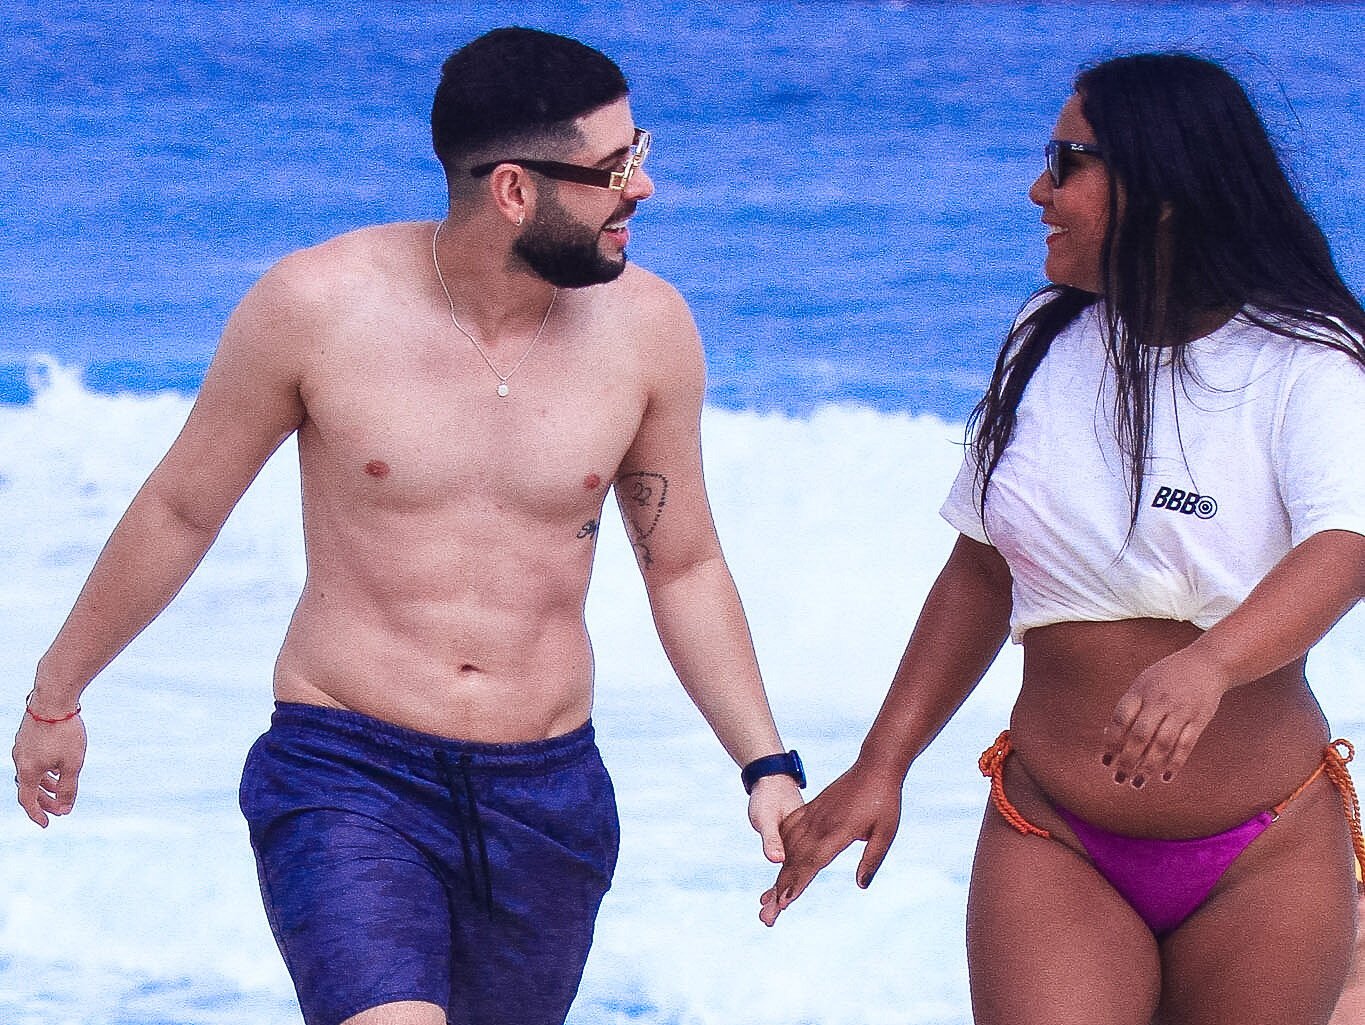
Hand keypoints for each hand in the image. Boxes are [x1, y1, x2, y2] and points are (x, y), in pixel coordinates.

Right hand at [12, 712, 86, 826]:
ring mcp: (22, 747)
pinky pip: (34, 760)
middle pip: (29, 788)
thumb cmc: (64, 732)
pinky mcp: (28, 736)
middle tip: (60, 809)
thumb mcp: (72, 764)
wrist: (53, 698)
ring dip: (46, 784)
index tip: (47, 824)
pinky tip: (57, 767)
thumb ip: (69, 788)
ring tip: (61, 789)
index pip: (28, 801)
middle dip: (45, 801)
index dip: (37, 814)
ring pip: (32, 773)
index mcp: (27, 771)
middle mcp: (19, 760)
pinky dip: (44, 769)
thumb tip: (66, 809)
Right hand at [759, 760, 902, 925]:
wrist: (875, 766)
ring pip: (790, 847)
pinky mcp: (813, 808)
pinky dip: (783, 848)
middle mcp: (821, 824)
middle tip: (767, 912)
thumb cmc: (885, 801)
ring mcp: (814, 815)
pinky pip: (792, 829)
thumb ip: (872, 858)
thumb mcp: (886, 832)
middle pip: (796, 859)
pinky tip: (779, 861)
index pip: (813, 861)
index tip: (784, 902)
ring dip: (779, 873)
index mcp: (839, 831)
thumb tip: (861, 885)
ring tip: (768, 896)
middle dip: (781, 887)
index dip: (798, 882)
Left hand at [1103, 645, 1230, 788]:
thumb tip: (1108, 734)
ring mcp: (1180, 710)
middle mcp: (1159, 701)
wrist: (1207, 662)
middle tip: (1119, 779)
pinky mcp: (1199, 719)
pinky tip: (1165, 777)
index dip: (1111, 741)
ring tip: (1138, 783)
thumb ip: (1129, 707)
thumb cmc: (1167, 676)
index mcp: (1140, 691)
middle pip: (1140, 736)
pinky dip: (1175, 763)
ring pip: (1162, 744)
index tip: (1105, 761)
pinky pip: (1185, 745)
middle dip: (1127, 760)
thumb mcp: (1143, 682)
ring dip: (1148, 767)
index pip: (1120, 719)